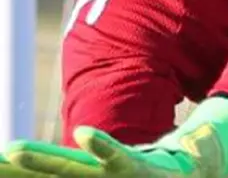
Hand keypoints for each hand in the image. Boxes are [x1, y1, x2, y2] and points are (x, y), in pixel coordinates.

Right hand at [0, 97, 227, 177]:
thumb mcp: (108, 170)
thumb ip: (79, 166)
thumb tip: (79, 149)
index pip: (41, 175)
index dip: (13, 171)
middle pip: (47, 173)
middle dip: (19, 168)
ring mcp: (112, 177)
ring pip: (71, 169)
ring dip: (42, 161)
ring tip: (14, 151)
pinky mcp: (135, 167)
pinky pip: (115, 156)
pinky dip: (101, 145)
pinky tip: (84, 134)